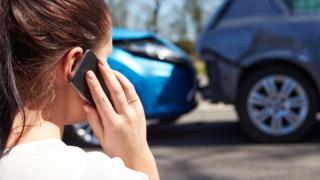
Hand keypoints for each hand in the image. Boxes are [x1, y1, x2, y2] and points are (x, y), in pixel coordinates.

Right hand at [82, 58, 158, 179]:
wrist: (136, 154)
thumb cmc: (115, 147)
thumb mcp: (100, 137)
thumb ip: (93, 119)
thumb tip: (85, 102)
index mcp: (113, 124)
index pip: (102, 100)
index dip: (94, 86)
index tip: (88, 74)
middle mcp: (126, 116)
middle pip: (116, 90)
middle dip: (107, 74)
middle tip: (100, 62)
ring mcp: (135, 112)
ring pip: (127, 89)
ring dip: (117, 75)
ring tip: (108, 66)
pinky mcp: (141, 110)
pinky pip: (133, 93)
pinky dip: (125, 83)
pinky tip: (118, 77)